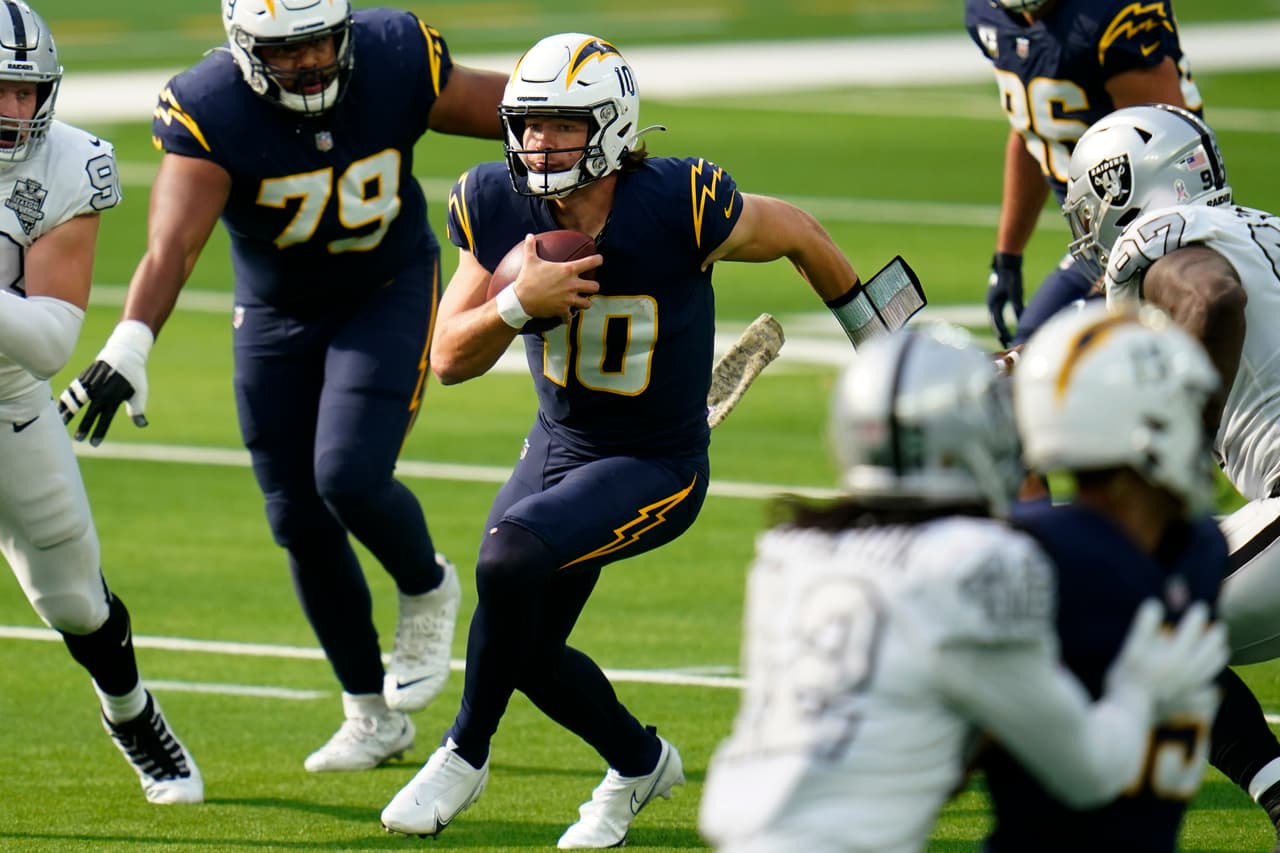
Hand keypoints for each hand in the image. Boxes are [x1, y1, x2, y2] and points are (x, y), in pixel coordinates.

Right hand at [57, 320, 153, 445]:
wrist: (125, 352)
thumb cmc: (134, 376)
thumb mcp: (140, 392)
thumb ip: (138, 410)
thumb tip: (142, 425)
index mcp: (115, 397)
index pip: (105, 418)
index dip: (99, 431)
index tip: (93, 444)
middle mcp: (102, 391)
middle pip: (90, 412)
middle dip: (84, 426)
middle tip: (78, 440)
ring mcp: (92, 382)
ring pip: (77, 400)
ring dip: (69, 412)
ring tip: (61, 424)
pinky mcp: (85, 376)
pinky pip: (72, 389)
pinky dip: (65, 398)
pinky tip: (59, 408)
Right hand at [986, 252, 1023, 347]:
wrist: (1006, 261)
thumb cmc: (1010, 276)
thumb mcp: (1016, 292)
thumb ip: (1018, 306)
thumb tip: (1022, 319)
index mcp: (994, 304)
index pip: (998, 324)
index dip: (1003, 334)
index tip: (1008, 343)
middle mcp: (991, 303)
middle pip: (995, 323)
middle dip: (1000, 333)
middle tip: (1005, 344)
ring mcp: (993, 299)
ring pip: (996, 318)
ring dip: (1000, 327)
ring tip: (1006, 336)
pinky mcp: (997, 296)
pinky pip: (999, 312)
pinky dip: (1002, 320)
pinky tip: (1008, 322)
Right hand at [1106, 600, 1227, 711]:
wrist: (1128, 715)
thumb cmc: (1126, 679)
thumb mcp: (1131, 649)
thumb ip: (1144, 626)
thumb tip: (1155, 603)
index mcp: (1175, 655)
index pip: (1192, 630)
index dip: (1197, 616)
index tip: (1200, 606)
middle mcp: (1188, 671)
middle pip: (1210, 650)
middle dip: (1215, 636)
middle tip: (1218, 626)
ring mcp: (1189, 688)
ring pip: (1212, 670)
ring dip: (1219, 657)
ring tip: (1222, 648)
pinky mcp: (1186, 703)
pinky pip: (1207, 696)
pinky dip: (1212, 689)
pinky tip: (1213, 687)